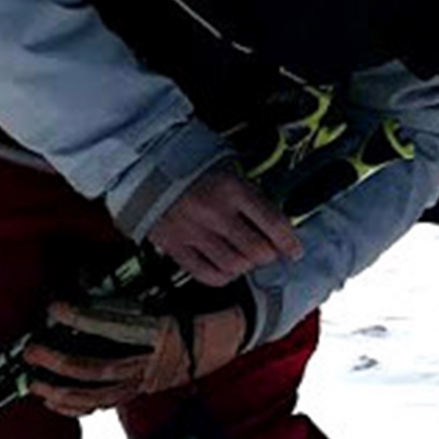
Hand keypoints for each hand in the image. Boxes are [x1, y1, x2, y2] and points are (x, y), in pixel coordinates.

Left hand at [25, 298, 246, 416]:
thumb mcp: (176, 290)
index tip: (55, 308)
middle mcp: (154, 362)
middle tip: (33, 350)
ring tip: (34, 382)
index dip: (81, 319)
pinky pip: (108, 404)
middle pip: (100, 368)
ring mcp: (149, 381)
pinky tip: (55, 403)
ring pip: (100, 393)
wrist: (235, 332)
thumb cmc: (205, 303)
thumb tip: (89, 283)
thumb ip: (136, 294)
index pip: (115, 328)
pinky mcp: (146, 390)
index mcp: (164, 332)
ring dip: (62, 390)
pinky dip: (78, 406)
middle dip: (61, 361)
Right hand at [149, 165, 304, 285]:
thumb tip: (276, 225)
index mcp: (232, 188)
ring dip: (246, 265)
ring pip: (235, 266)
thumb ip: (251, 195)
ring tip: (244, 257)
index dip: (289, 242)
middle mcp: (214, 212)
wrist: (144, 163)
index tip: (294, 251)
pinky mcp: (174, 246)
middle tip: (268, 251)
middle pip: (257, 251)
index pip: (273, 223)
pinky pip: (207, 274)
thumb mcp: (228, 168)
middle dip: (269, 255)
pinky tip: (226, 267)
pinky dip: (223, 276)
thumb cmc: (192, 164)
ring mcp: (193, 231)